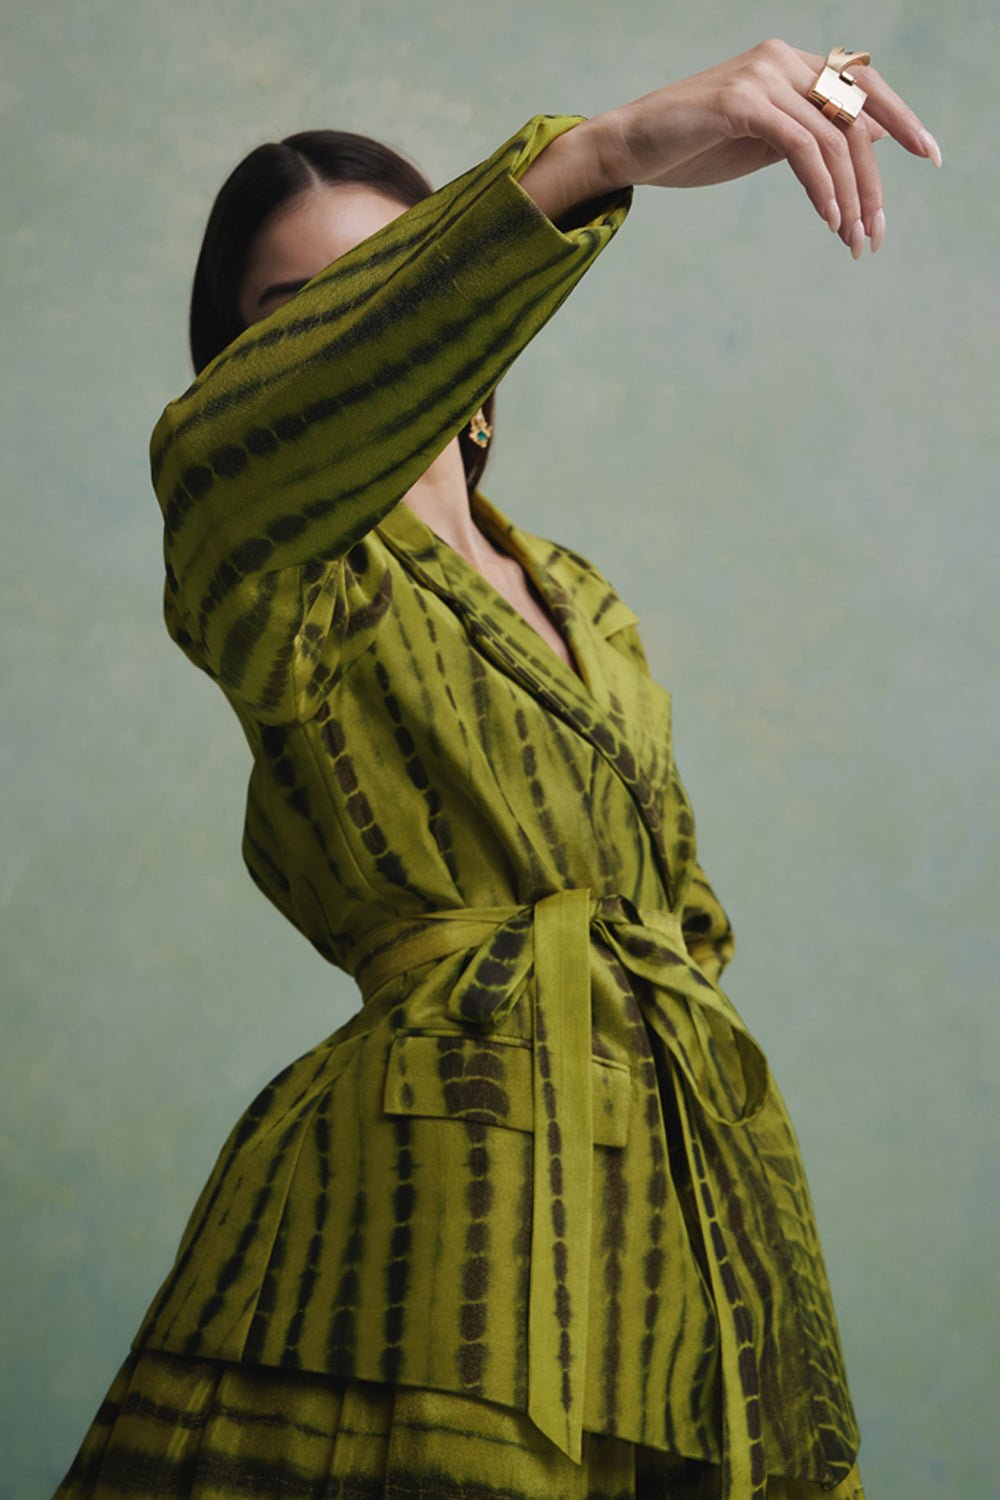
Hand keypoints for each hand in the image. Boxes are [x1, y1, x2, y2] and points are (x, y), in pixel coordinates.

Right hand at [598, 38, 941, 255]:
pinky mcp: (741, 101)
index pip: (862, 85)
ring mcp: (761, 75)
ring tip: (852, 240)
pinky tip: (828, 219)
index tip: (930, 156)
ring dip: (849, 196)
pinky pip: (800, 146)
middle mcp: (781, 59)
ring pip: (831, 136)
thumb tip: (875, 133)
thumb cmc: (692, 147)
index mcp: (790, 63)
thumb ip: (816, 133)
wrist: (629, 147)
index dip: (902, 117)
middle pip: (853, 117)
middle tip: (876, 234)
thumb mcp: (767, 142)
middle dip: (872, 181)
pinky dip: (820, 186)